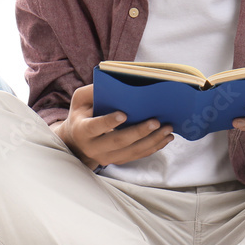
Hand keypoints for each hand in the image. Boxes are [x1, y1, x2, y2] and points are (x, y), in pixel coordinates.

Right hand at [51, 84, 173, 168]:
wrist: (76, 140)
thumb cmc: (81, 114)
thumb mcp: (80, 100)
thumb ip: (93, 91)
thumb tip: (115, 83)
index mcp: (82, 130)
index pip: (95, 127)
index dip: (109, 122)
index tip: (124, 114)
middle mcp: (93, 147)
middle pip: (118, 141)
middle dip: (139, 132)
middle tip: (156, 121)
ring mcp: (106, 157)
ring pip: (132, 151)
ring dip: (152, 140)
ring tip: (167, 129)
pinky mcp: (117, 161)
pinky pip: (137, 156)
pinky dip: (153, 147)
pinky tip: (165, 138)